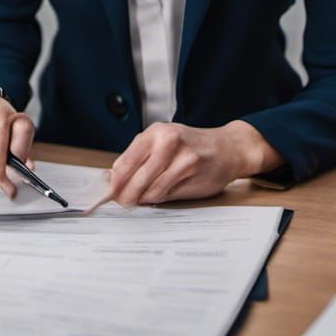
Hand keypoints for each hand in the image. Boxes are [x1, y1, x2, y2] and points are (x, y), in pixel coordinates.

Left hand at [105, 121, 280, 206]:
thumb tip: (113, 179)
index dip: (114, 182)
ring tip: (141, 199)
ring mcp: (180, 156)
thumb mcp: (164, 143)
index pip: (125, 161)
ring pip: (149, 188)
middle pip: (134, 177)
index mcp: (154, 132)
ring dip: (142, 198)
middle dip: (125, 195)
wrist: (227, 148)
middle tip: (123, 202)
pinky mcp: (192, 171)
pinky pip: (165, 193)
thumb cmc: (192, 147)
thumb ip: (140, 159)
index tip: (108, 193)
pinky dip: (158, 198)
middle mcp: (167, 140)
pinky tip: (158, 195)